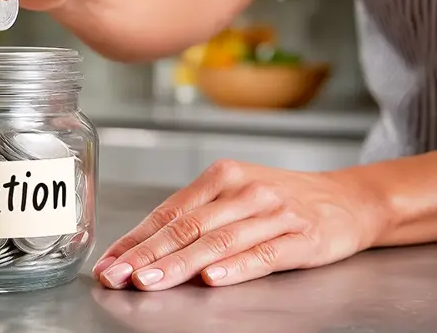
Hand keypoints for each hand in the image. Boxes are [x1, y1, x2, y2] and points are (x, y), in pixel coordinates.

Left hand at [92, 160, 386, 290]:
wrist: (347, 198)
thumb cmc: (279, 200)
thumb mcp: (234, 196)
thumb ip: (195, 218)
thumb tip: (143, 248)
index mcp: (220, 177)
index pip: (168, 211)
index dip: (136, 239)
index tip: (109, 262)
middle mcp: (243, 190)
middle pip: (187, 226)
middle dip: (147, 254)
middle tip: (118, 275)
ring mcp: (274, 212)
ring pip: (218, 240)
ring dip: (180, 263)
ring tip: (151, 280)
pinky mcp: (302, 236)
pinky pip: (264, 253)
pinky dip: (237, 266)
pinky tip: (212, 278)